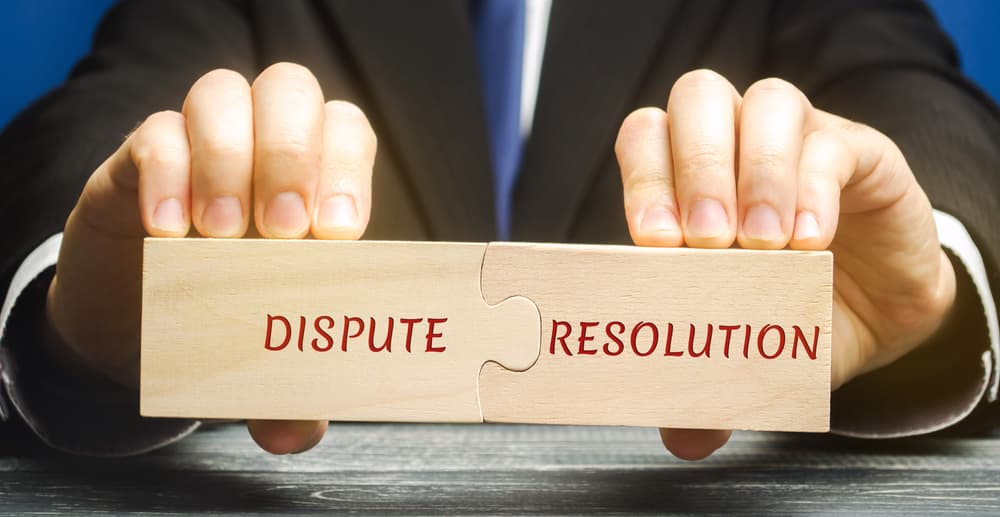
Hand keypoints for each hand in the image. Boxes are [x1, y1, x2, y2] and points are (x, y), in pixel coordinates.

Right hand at [46, 62, 376, 453]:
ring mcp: (200, 144)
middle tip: (285, 233)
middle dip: (293, 153)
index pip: (346, 132)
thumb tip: (296, 435)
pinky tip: (164, 232)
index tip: (339, 235)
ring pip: (222, 92)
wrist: (141, 318)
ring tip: (219, 236)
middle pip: (290, 91)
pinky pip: (153, 132)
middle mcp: (262, 147)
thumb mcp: (263, 356)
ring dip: (229, 159)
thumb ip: (288, 391)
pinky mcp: (139, 158)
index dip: (348, 168)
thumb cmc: (228, 321)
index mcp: (313, 180)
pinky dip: (164, 173)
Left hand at [614, 69, 955, 459]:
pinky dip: (813, 191)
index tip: (653, 243)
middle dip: (694, 169)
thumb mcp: (749, 347)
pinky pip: (830, 144)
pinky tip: (810, 244)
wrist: (881, 306)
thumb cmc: (795, 308)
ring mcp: (798, 137)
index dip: (643, 179)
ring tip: (764, 247)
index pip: (647, 137)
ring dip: (756, 175)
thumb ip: (711, 383)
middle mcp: (738, 141)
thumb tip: (682, 437)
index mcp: (691, 174)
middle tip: (705, 243)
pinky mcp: (857, 150)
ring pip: (766, 103)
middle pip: (697, 98)